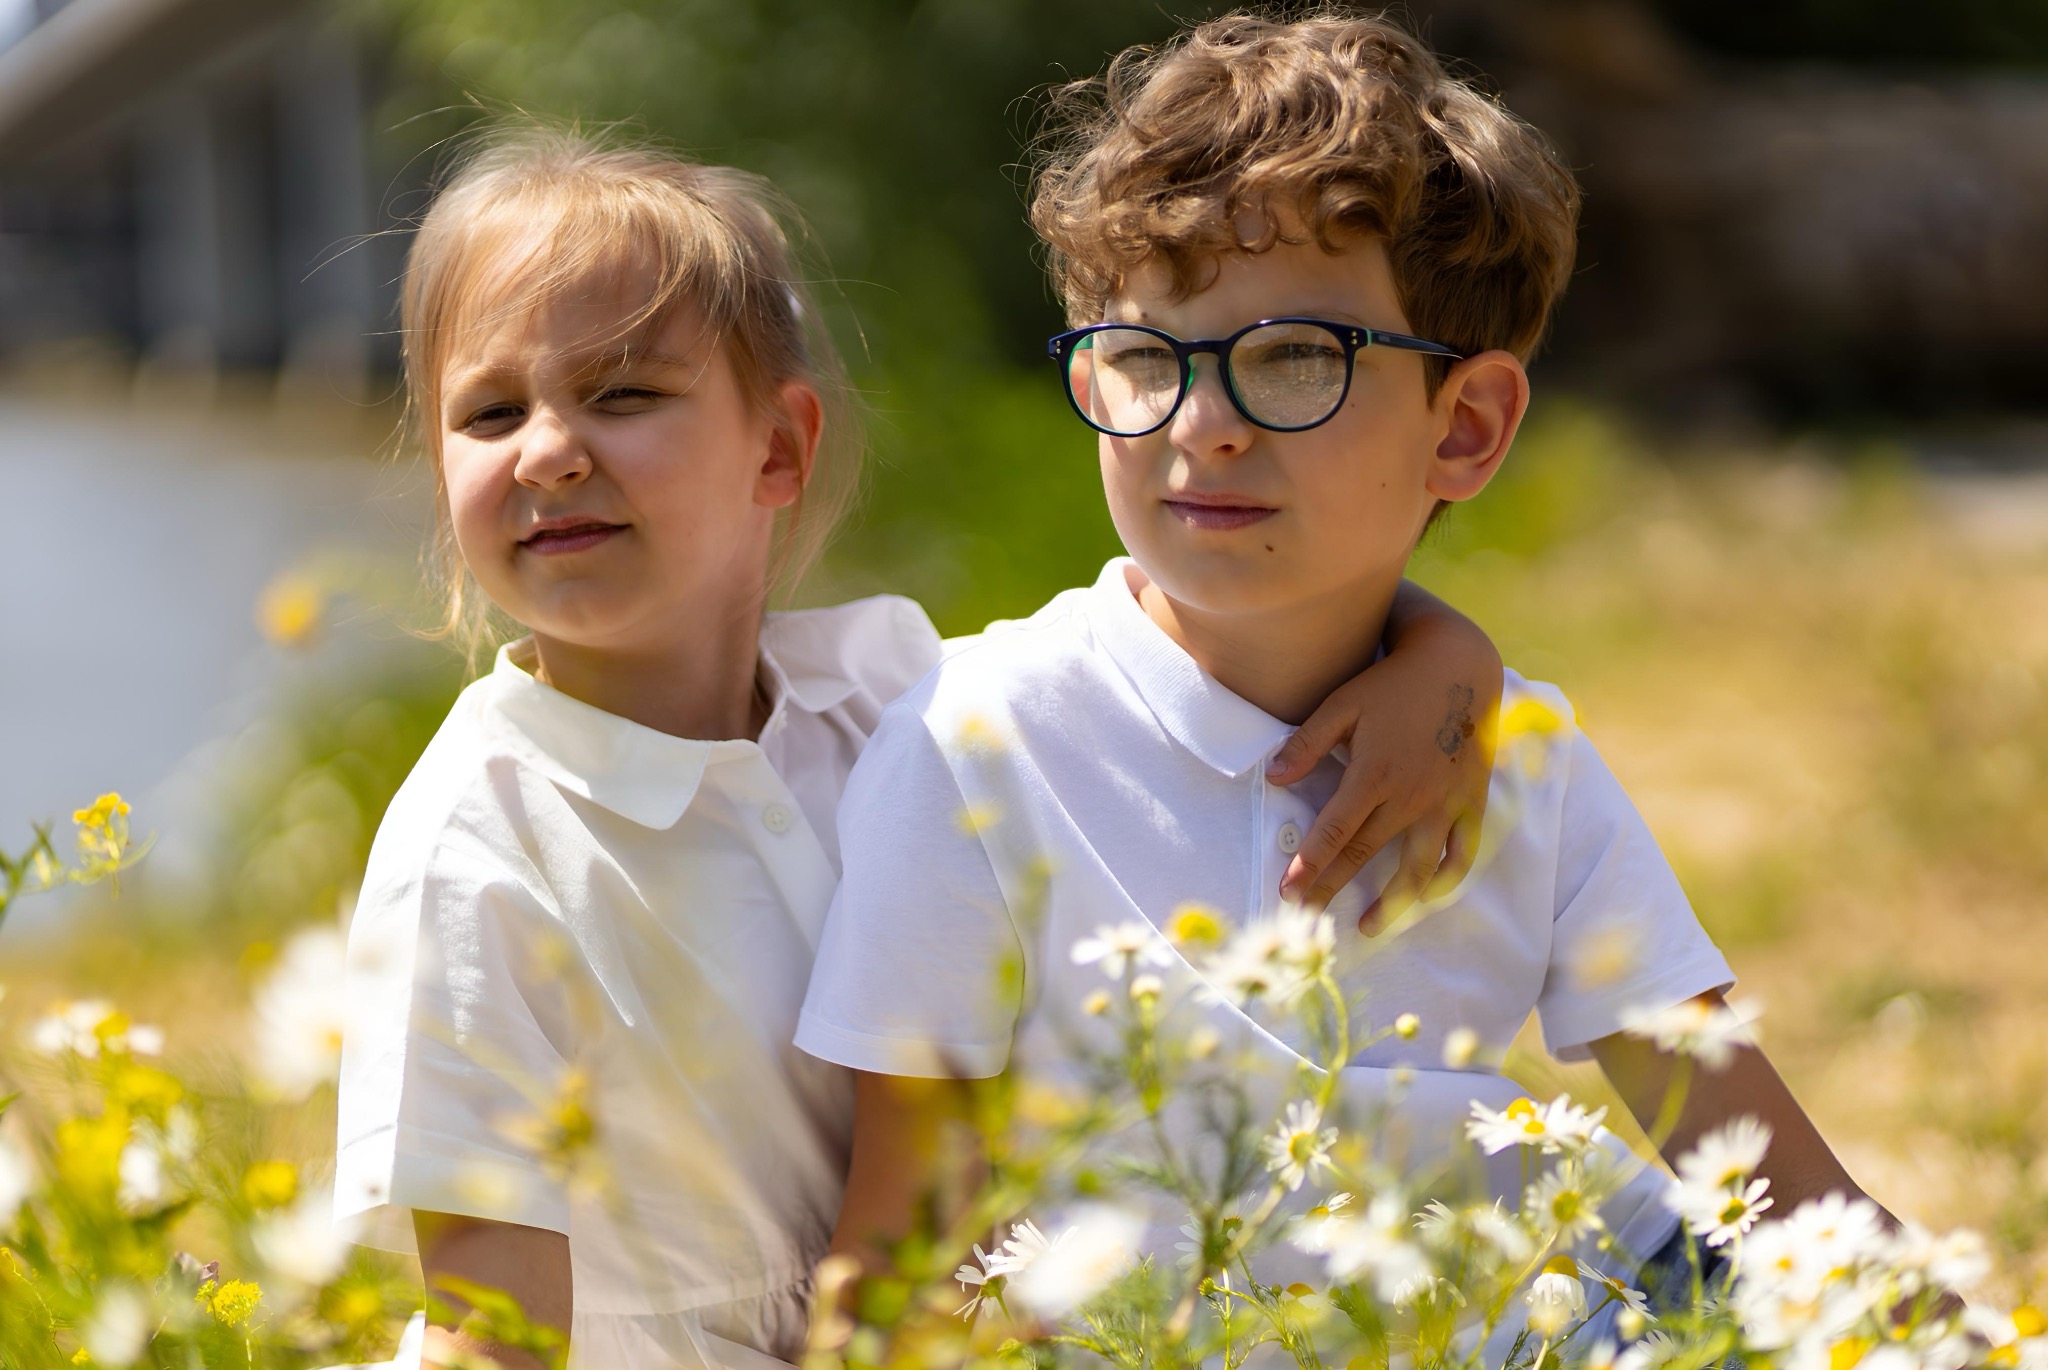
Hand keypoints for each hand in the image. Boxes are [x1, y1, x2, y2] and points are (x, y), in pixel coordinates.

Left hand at [1267, 622, 1500, 929]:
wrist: (1458, 666)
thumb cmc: (1392, 684)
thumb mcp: (1342, 703)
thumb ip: (1307, 743)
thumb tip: (1274, 778)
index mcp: (1373, 774)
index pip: (1334, 833)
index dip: (1310, 866)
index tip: (1289, 893)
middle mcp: (1410, 796)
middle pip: (1365, 855)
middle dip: (1333, 889)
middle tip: (1307, 917)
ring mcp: (1444, 803)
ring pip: (1417, 868)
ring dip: (1392, 903)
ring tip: (1368, 927)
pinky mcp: (1471, 803)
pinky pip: (1461, 853)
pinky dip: (1445, 881)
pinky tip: (1425, 898)